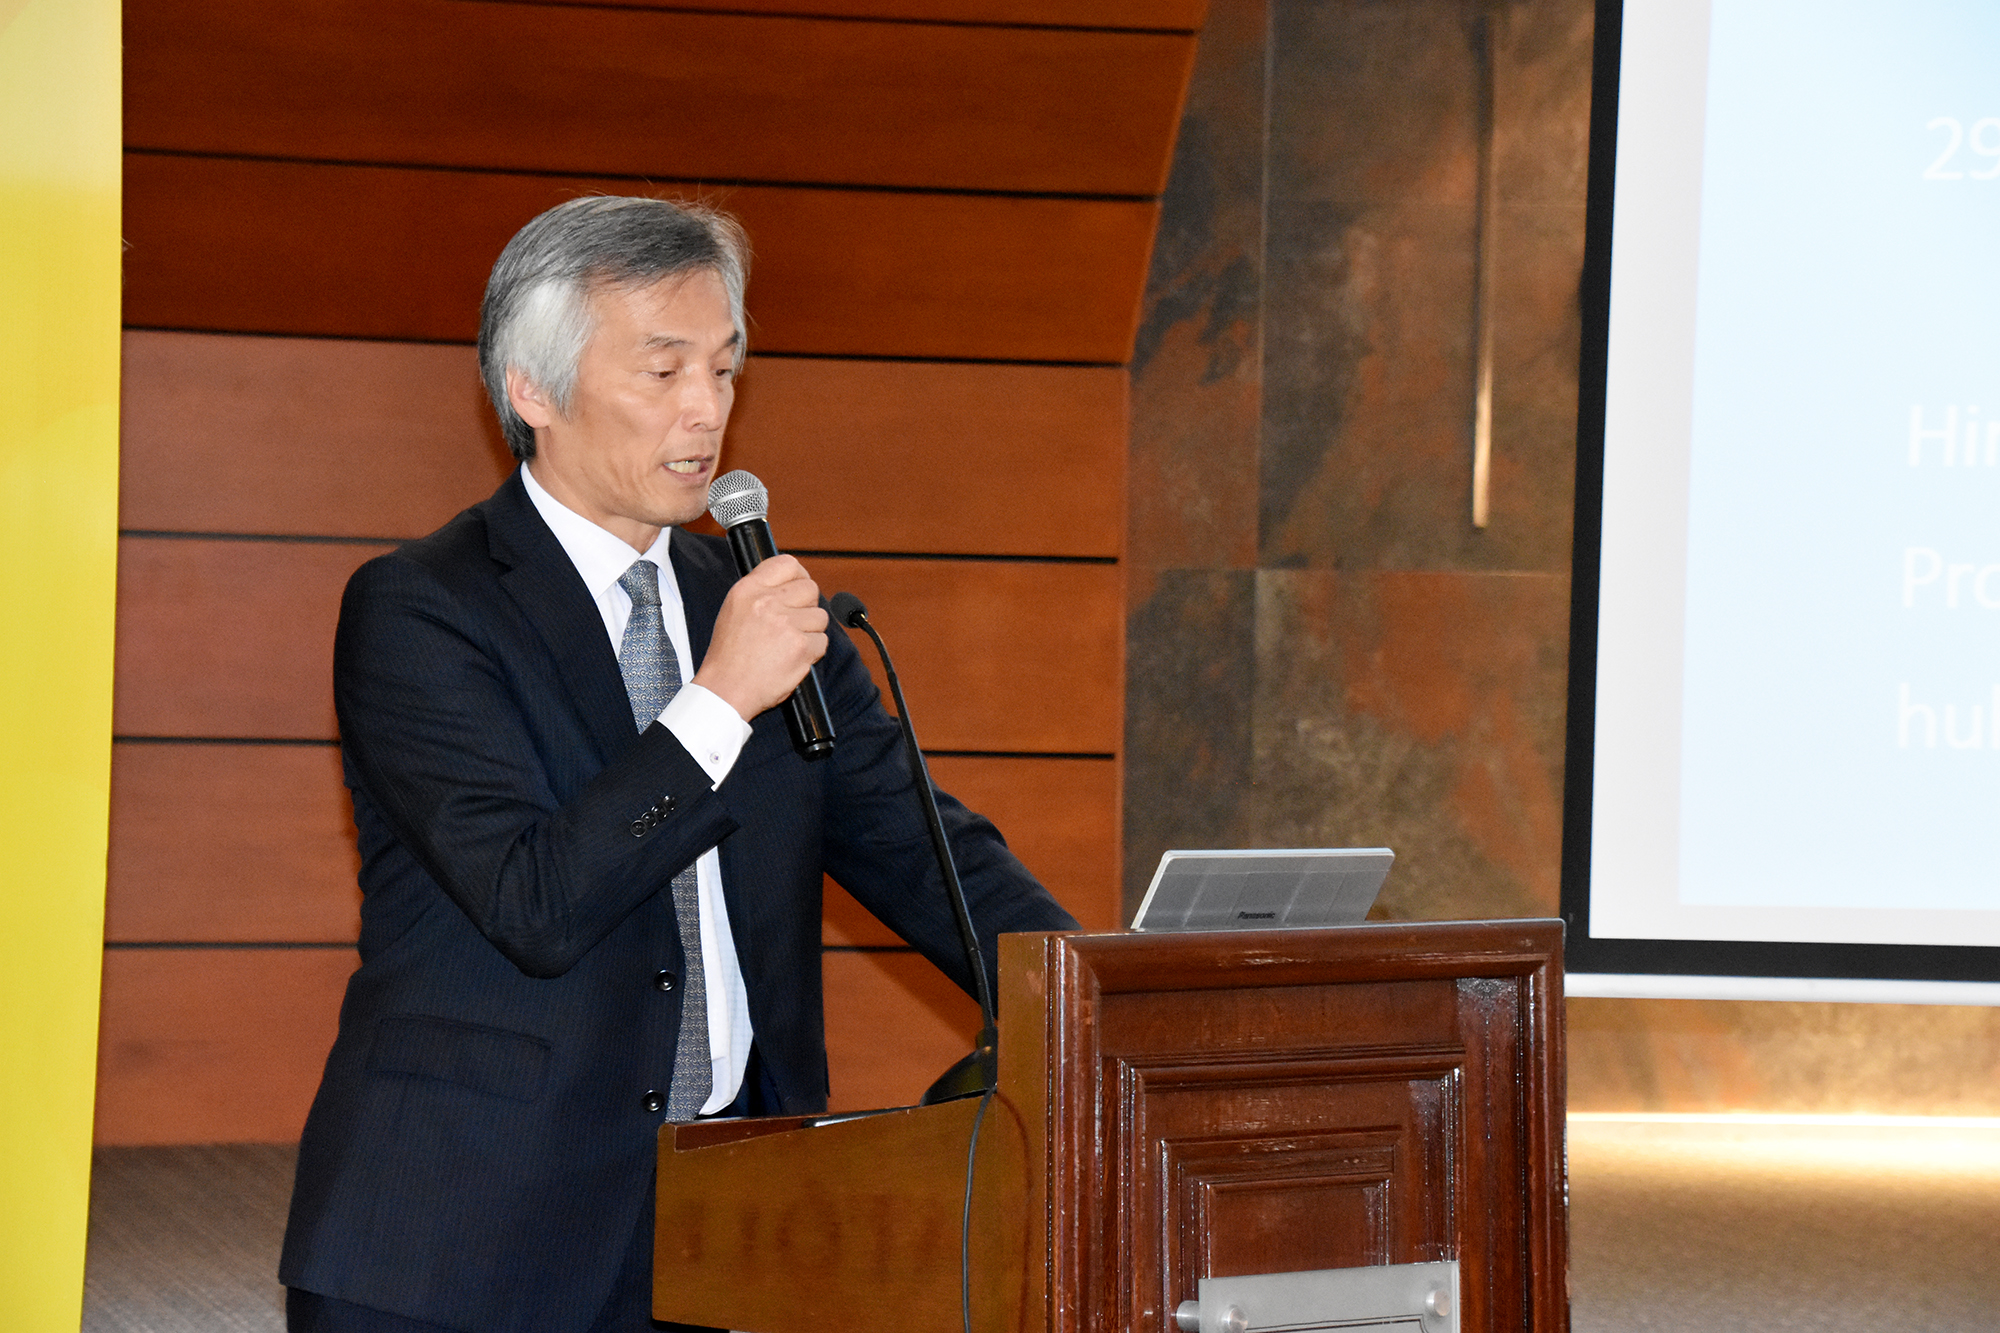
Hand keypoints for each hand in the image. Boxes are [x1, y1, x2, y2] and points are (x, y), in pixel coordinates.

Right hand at [691, 554, 828, 719]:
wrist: (725, 690)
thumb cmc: (729, 655)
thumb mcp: (734, 610)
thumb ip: (761, 592)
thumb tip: (793, 580)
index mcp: (748, 589)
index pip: (787, 564)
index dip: (799, 576)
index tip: (800, 588)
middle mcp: (766, 602)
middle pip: (810, 588)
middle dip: (807, 606)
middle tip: (794, 624)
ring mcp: (785, 624)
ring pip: (820, 617)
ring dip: (810, 631)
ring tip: (787, 645)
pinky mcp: (801, 646)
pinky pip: (822, 641)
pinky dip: (812, 652)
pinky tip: (792, 658)